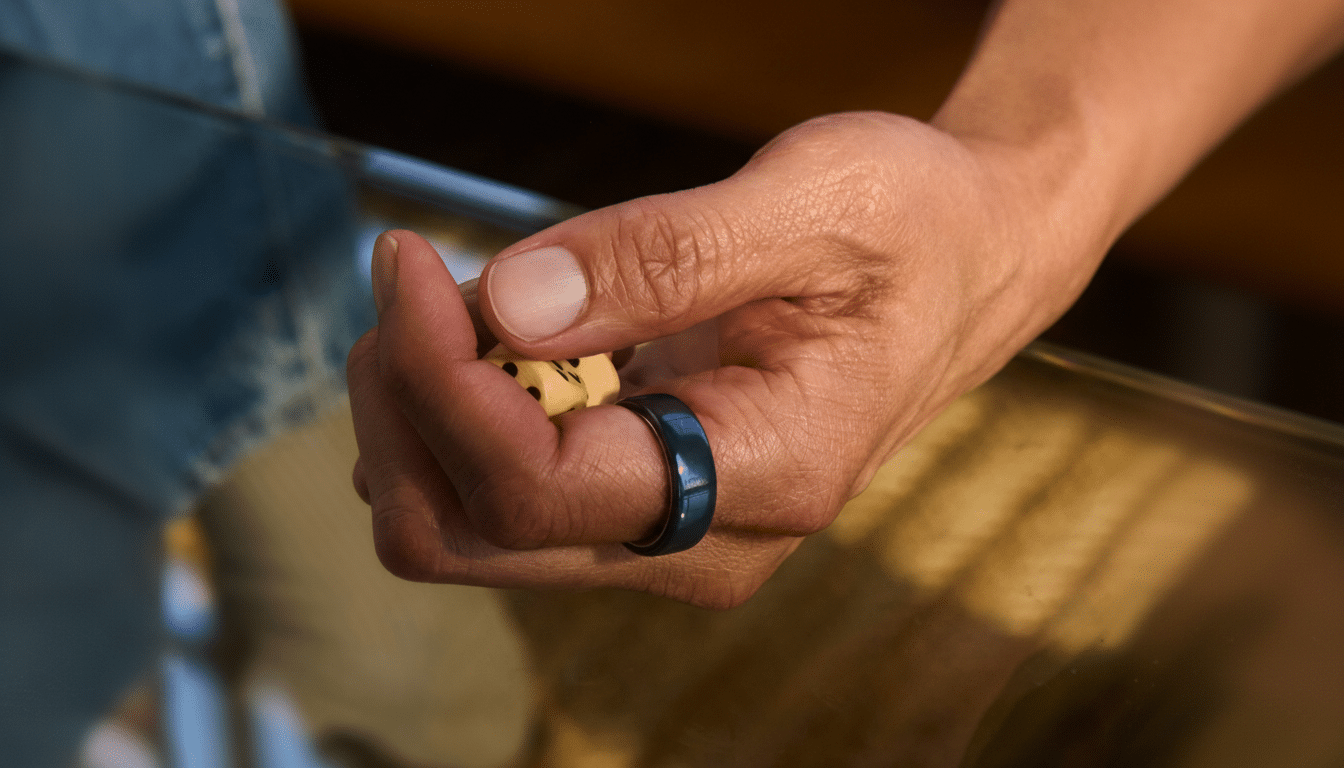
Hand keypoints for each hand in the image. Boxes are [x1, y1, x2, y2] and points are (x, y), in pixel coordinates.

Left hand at [346, 112, 1101, 607]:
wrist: (967, 266)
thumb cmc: (914, 226)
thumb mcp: (811, 203)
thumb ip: (662, 257)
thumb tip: (509, 305)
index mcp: (765, 476)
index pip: (536, 491)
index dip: (439, 383)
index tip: (406, 261)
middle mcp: (706, 542)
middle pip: (472, 535)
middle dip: (407, 405)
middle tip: (414, 275)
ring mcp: (670, 535)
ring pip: (468, 526)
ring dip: (423, 410)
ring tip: (460, 291)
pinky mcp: (641, 506)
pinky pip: (503, 493)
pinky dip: (462, 409)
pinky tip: (499, 326)